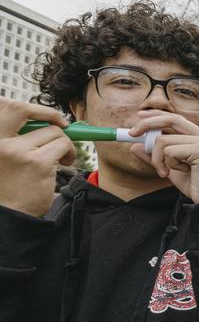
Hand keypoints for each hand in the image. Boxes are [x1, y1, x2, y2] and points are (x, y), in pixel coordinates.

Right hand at [0, 99, 74, 215]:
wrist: (10, 215)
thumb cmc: (8, 184)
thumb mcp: (1, 156)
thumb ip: (12, 136)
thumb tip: (41, 117)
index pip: (3, 106)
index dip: (24, 107)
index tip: (41, 114)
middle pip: (21, 109)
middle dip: (46, 112)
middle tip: (61, 123)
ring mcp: (16, 151)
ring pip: (51, 131)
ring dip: (63, 141)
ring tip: (61, 156)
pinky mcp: (37, 162)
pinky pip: (63, 145)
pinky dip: (69, 151)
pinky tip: (65, 162)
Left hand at [127, 110, 198, 202]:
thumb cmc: (196, 185)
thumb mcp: (170, 168)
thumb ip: (155, 156)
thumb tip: (136, 146)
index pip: (175, 118)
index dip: (156, 116)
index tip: (139, 118)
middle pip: (170, 119)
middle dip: (147, 125)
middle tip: (132, 134)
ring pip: (164, 140)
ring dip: (157, 158)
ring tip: (166, 172)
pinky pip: (170, 151)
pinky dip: (168, 163)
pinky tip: (181, 172)